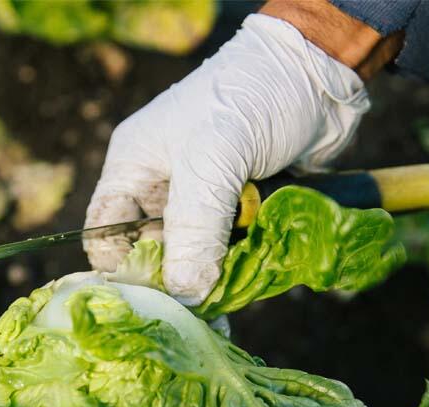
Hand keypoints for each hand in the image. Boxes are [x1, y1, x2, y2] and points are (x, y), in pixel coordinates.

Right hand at [84, 13, 368, 304]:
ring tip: (218, 303)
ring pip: (190, 258)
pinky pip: (223, 253)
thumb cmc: (252, 98)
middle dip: (168, 280)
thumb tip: (184, 293)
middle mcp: (160, 188)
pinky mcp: (234, 214)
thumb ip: (195, 227)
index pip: (107, 228)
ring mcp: (200, 202)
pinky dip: (232, 270)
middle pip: (150, 251)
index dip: (120, 264)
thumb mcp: (214, 158)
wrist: (321, 75)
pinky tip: (241, 287)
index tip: (148, 296)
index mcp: (134, 167)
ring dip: (206, 278)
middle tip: (188, 309)